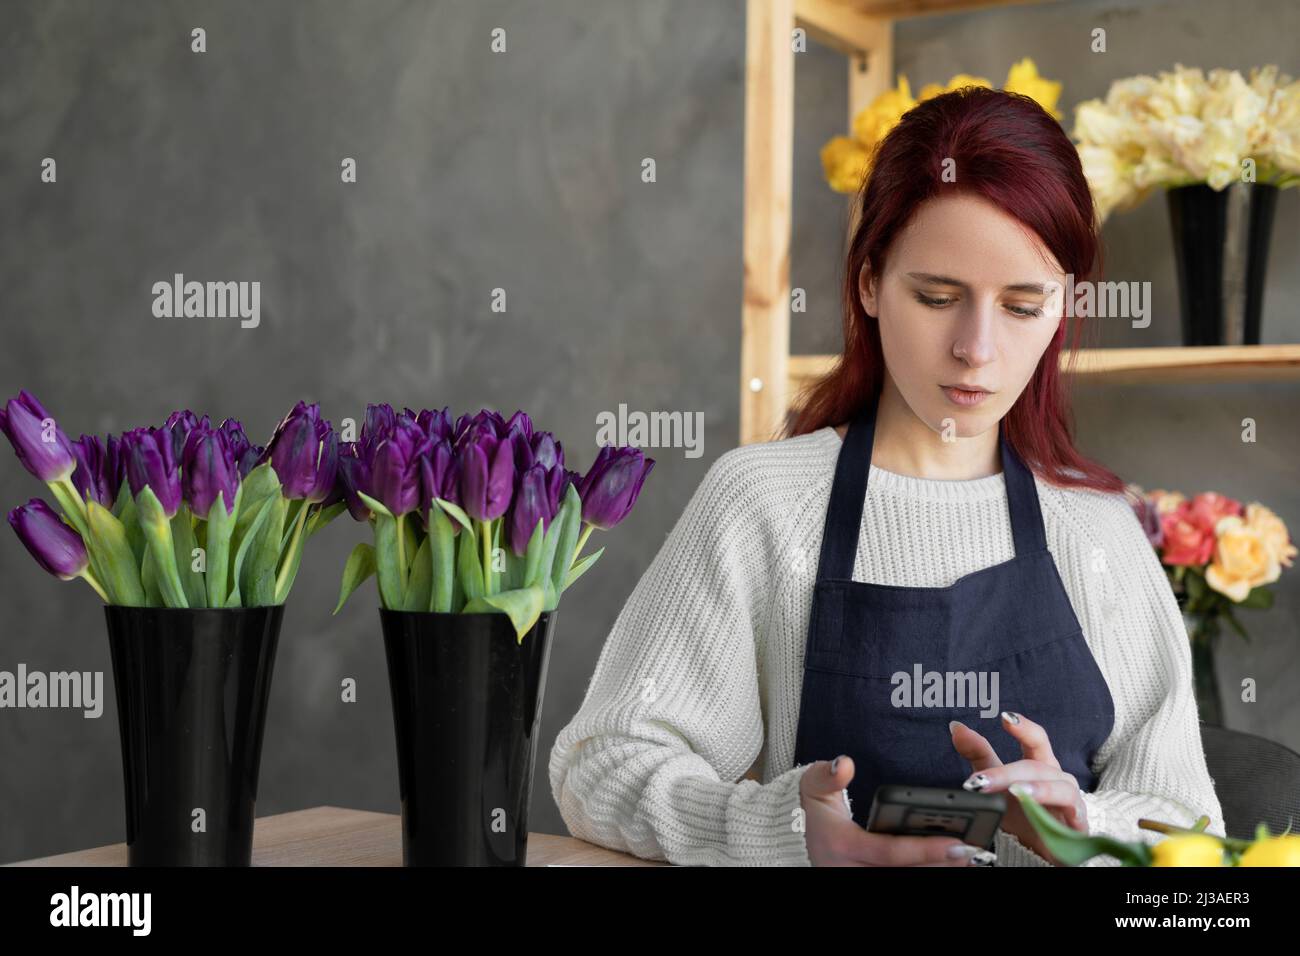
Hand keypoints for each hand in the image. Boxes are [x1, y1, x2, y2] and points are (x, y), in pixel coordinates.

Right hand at [799, 755, 995, 865]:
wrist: (795, 840)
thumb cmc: (813, 812)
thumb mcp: (813, 787)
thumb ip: (828, 775)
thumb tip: (845, 764)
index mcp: (843, 846)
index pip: (890, 852)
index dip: (924, 849)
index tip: (956, 842)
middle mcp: (854, 871)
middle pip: (907, 873)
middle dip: (942, 864)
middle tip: (975, 851)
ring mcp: (862, 879)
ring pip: (908, 879)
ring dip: (938, 870)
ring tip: (971, 858)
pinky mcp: (871, 881)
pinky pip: (902, 880)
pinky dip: (927, 871)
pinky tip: (950, 864)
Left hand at [948, 711, 1088, 864]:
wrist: (1040, 852)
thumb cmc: (1022, 812)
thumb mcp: (997, 783)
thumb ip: (979, 755)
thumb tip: (956, 727)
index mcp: (1040, 765)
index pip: (1036, 740)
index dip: (1024, 727)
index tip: (1005, 717)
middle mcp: (1058, 779)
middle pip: (1035, 767)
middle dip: (1005, 773)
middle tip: (979, 781)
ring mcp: (1071, 802)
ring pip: (1058, 788)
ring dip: (1037, 788)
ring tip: (1015, 791)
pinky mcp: (1079, 826)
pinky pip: (1074, 816)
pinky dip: (1061, 815)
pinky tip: (1043, 816)